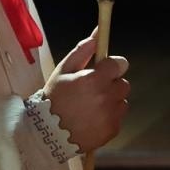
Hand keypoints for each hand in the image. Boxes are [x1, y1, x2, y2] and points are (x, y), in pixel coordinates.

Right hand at [43, 31, 129, 152]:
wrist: (46, 135)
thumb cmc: (52, 99)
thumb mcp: (62, 72)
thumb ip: (82, 52)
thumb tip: (98, 34)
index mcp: (94, 80)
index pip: (120, 64)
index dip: (111, 66)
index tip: (102, 70)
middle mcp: (107, 96)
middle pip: (123, 83)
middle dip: (110, 84)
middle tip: (91, 91)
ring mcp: (112, 115)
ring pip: (122, 100)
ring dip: (111, 101)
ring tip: (89, 107)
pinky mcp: (113, 129)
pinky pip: (118, 117)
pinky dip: (109, 116)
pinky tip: (91, 119)